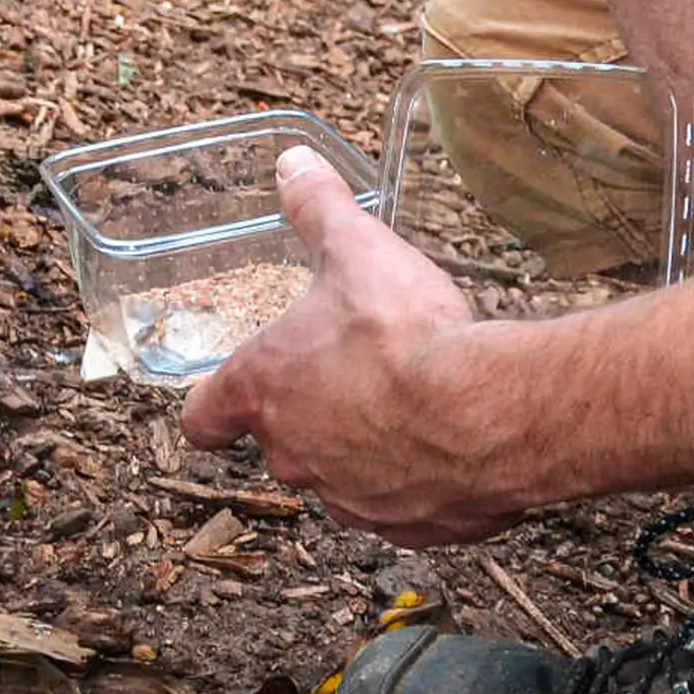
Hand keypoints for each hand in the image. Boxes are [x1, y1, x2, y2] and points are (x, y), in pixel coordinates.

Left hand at [179, 147, 517, 545]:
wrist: (489, 414)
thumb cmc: (408, 337)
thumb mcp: (356, 249)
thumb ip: (317, 208)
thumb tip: (292, 164)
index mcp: (265, 391)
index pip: (204, 416)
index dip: (212, 404)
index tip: (221, 398)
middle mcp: (295, 456)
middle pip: (281, 441)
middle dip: (312, 410)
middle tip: (352, 372)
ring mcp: (351, 499)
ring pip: (342, 475)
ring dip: (364, 447)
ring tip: (408, 404)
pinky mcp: (409, 529)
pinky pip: (402, 506)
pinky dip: (419, 480)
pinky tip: (449, 443)